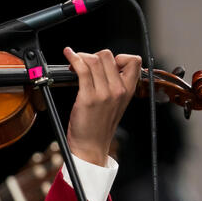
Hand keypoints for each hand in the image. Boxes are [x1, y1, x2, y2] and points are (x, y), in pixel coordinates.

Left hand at [63, 48, 141, 165]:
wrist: (92, 145)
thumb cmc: (100, 125)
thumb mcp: (116, 102)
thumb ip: (115, 84)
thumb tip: (103, 65)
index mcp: (128, 90)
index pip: (133, 60)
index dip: (118, 56)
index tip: (105, 63)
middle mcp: (119, 90)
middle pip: (108, 55)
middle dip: (94, 55)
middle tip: (85, 64)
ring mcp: (104, 93)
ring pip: (94, 60)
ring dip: (81, 57)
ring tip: (74, 62)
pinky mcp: (88, 97)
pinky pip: (82, 69)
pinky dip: (73, 58)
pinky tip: (69, 55)